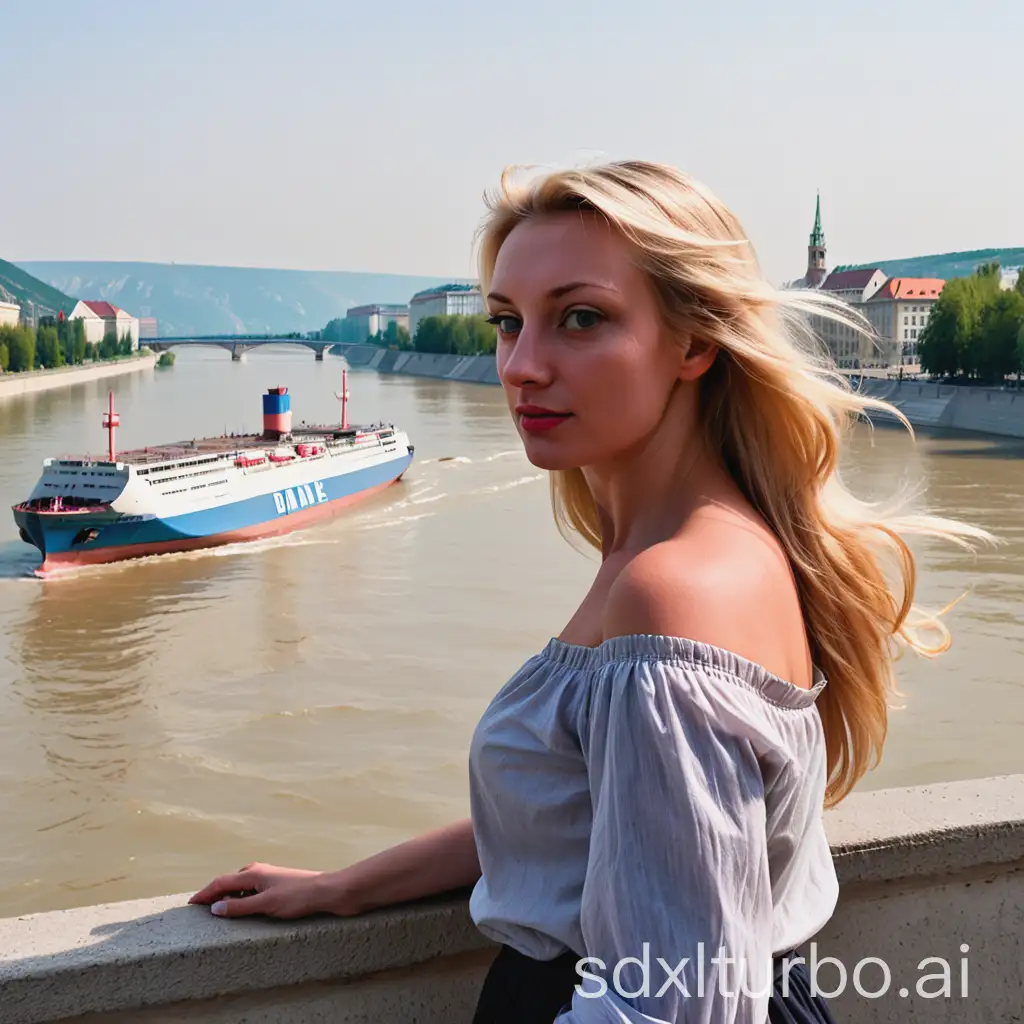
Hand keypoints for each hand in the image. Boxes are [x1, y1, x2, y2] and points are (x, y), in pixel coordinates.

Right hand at [188, 861, 334, 919]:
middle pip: (229, 881)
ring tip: (218, 912)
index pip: (220, 882)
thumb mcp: (265, 904)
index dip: (204, 894)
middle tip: (201, 910)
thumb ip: (239, 907)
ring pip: (241, 885)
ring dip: (228, 896)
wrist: (326, 891)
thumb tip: (215, 907)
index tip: (190, 905)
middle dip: (214, 894)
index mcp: (252, 873)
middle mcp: (258, 871)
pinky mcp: (277, 884)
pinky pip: (251, 890)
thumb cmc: (297, 896)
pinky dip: (241, 898)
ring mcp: (268, 876)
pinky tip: (244, 909)